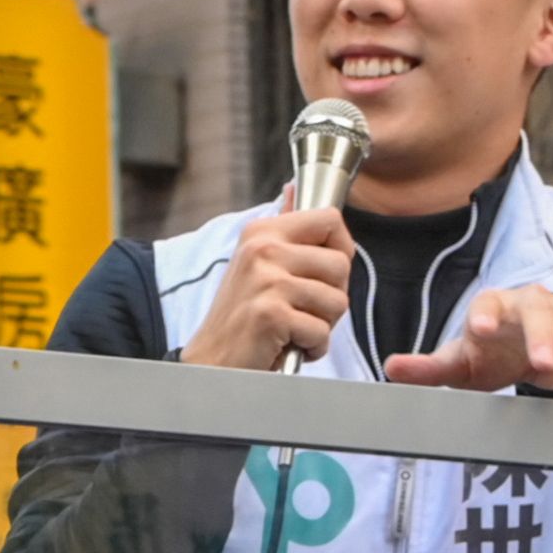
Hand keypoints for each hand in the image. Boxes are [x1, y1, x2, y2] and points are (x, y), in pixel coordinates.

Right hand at [179, 186, 356, 369]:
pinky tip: (287, 344)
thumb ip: (284, 228)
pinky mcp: (271, 314)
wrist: (211, 363)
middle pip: (341, 264)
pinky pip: (322, 331)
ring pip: (337, 300)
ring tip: (291, 327)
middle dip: (332, 296)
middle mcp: (262, 250)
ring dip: (322, 325)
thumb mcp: (257, 263)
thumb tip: (294, 189)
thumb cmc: (241, 318)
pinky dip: (311, 347)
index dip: (340, 248)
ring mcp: (266, 281)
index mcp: (262, 232)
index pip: (330, 218)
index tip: (323, 271)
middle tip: (301, 309)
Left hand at [379, 283, 552, 391]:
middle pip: (539, 311)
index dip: (486, 315)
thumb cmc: (490, 355)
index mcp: (495, 306)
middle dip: (542, 337)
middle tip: (542, 364)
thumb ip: (428, 369)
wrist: (528, 352)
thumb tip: (390, 368)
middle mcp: (532, 304)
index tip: (480, 331)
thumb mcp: (460, 365)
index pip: (488, 304)